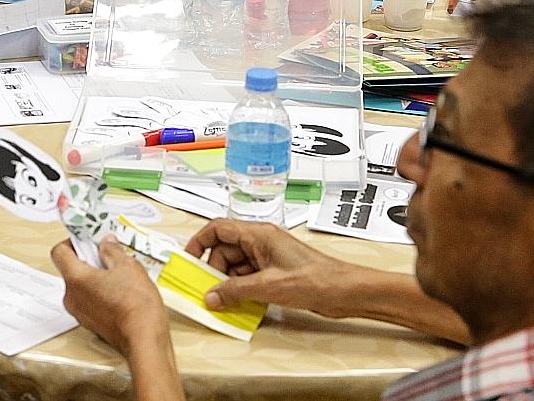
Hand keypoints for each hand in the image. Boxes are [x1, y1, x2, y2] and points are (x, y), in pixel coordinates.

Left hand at [50, 237, 169, 358]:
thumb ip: (112, 251)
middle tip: (109, 257)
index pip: (59, 253)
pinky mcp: (91, 324)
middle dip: (89, 260)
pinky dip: (101, 294)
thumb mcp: (127, 266)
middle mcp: (72, 297)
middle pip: (71, 270)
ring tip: (120, 277)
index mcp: (75, 279)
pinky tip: (121, 294)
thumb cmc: (135, 305)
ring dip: (96, 278)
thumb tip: (107, 244)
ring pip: (82, 287)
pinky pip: (90, 301)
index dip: (73, 242)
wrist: (144, 339)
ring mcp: (80, 313)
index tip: (88, 239)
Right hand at [186, 219, 354, 317]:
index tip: (188, 260)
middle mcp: (261, 242)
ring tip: (223, 301)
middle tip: (207, 291)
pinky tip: (240, 304)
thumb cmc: (316, 279)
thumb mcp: (269, 286)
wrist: (345, 292)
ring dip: (228, 283)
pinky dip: (241, 290)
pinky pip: (248, 278)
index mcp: (258, 234)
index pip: (218, 229)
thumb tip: (211, 296)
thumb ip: (235, 291)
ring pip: (236, 267)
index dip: (199, 242)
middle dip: (214, 270)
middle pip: (224, 251)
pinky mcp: (274, 273)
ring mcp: (268, 258)